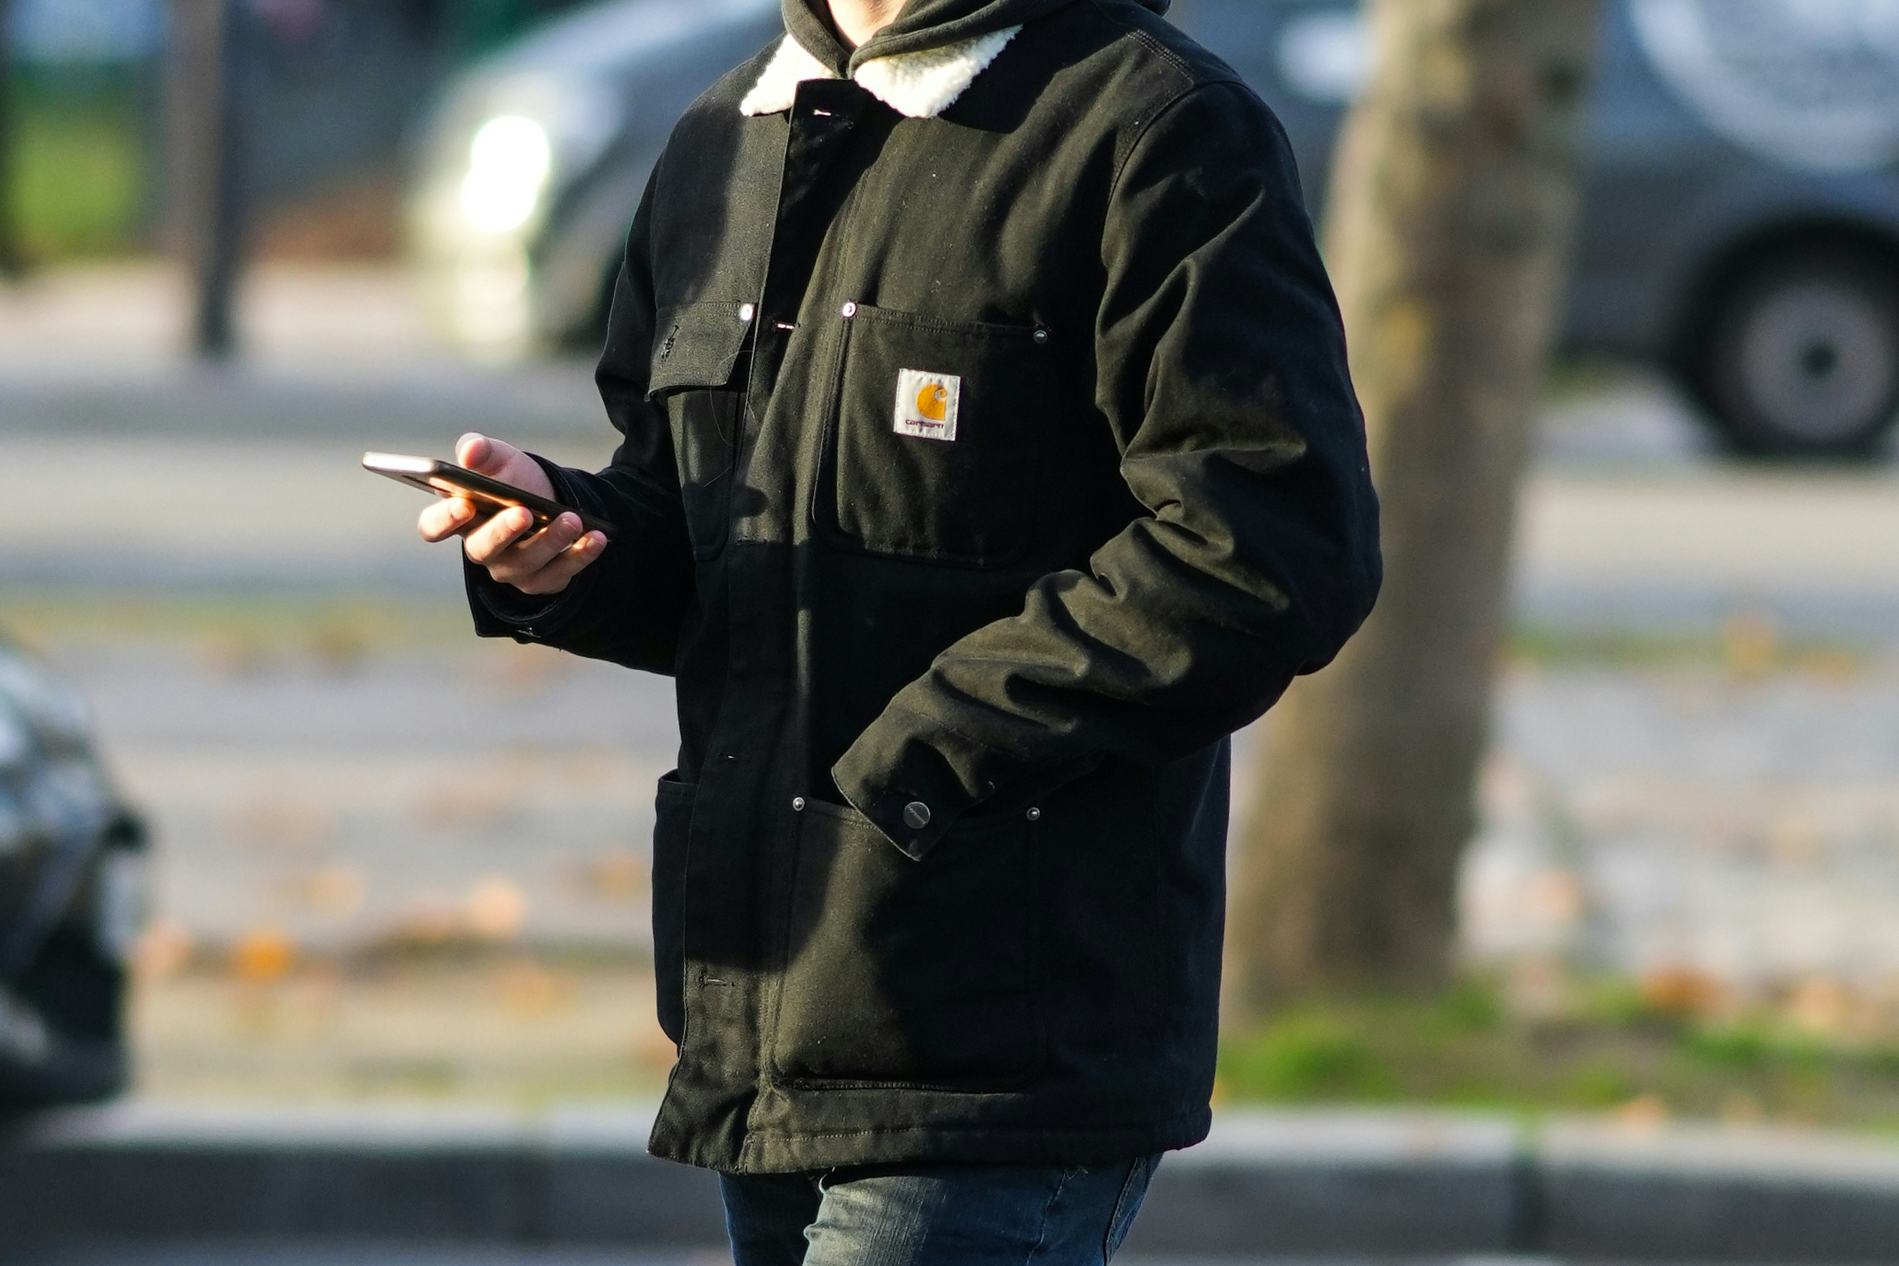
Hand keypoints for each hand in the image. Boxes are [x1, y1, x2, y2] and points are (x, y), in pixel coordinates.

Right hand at [417, 433, 606, 595]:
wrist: (553, 501)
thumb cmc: (515, 481)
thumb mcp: (501, 460)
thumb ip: (482, 451)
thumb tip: (470, 451)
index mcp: (459, 518)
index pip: (433, 527)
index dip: (444, 520)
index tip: (464, 504)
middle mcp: (481, 549)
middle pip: (482, 549)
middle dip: (502, 532)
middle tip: (523, 512)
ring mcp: (511, 569)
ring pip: (526, 563)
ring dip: (550, 541)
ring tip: (572, 519)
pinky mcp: (543, 581)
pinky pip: (561, 573)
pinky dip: (580, 555)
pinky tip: (596, 537)